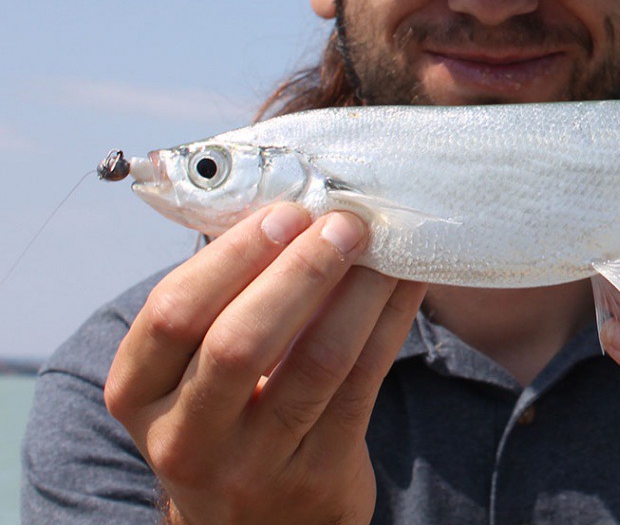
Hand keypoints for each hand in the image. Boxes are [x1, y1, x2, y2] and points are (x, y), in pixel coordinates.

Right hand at [105, 203, 425, 524]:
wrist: (256, 522)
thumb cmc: (225, 413)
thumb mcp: (192, 373)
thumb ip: (222, 300)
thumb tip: (288, 201)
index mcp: (140, 394)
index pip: (172, 316)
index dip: (231, 258)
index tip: (284, 212)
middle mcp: (185, 437)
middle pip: (240, 342)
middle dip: (299, 271)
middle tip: (342, 222)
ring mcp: (252, 465)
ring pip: (315, 363)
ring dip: (357, 292)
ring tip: (380, 243)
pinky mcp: (318, 473)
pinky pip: (363, 382)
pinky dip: (389, 322)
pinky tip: (405, 281)